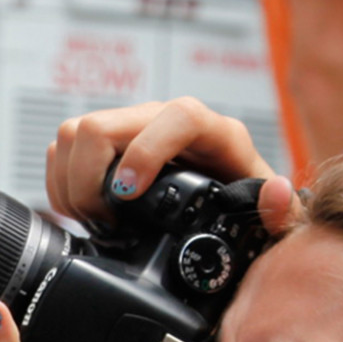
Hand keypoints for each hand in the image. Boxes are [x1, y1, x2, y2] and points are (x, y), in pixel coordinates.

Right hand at [46, 98, 294, 229]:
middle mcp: (165, 121)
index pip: (175, 118)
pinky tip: (83, 212)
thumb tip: (277, 192)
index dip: (145, 151)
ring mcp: (131, 129)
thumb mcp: (273, 219)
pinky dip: (61, 185)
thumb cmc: (247, 210)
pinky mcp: (106, 144)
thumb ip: (281, 213)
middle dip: (88, 182)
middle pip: (101, 125)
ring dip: (70, 184)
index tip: (127, 196)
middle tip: (105, 223)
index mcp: (211, 133)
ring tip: (93, 220)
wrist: (227, 203)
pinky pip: (63, 149)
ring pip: (73, 134)